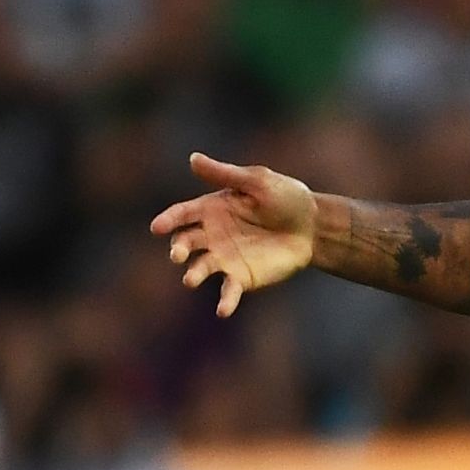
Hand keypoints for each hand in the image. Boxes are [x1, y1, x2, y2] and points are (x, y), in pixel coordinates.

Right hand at [149, 153, 317, 316]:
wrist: (313, 226)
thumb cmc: (285, 197)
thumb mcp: (257, 181)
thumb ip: (225, 174)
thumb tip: (192, 158)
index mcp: (212, 209)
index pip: (183, 214)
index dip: (169, 220)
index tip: (157, 227)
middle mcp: (212, 235)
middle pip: (187, 242)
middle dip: (178, 248)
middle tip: (177, 255)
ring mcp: (225, 258)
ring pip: (201, 267)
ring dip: (194, 274)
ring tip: (190, 279)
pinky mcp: (242, 277)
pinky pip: (229, 290)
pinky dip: (224, 301)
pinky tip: (223, 310)